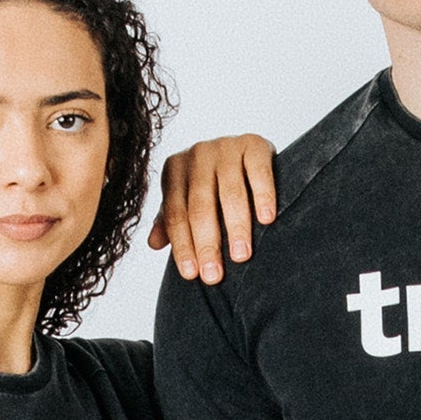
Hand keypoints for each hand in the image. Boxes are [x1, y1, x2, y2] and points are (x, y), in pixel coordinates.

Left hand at [148, 133, 277, 282]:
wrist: (245, 151)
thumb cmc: (211, 185)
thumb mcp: (186, 199)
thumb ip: (170, 220)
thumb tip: (153, 244)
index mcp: (175, 169)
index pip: (175, 213)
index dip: (182, 245)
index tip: (191, 274)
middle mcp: (197, 154)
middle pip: (200, 206)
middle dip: (207, 243)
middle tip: (214, 275)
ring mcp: (225, 146)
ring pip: (230, 192)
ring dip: (236, 227)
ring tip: (241, 256)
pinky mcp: (254, 144)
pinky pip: (259, 172)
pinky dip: (263, 196)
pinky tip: (267, 220)